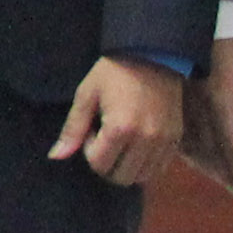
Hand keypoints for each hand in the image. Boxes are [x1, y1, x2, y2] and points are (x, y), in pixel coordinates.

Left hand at [50, 55, 184, 188]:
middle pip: (121, 177)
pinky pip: (159, 168)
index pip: (99, 165)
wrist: (153, 54)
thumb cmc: (114, 72)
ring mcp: (164, 141)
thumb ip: (72, 128)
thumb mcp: (86, 94)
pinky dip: (144, 164)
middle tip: (104, 138)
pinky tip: (136, 142)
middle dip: (107, 163)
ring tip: (121, 140)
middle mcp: (146, 140)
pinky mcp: (176, 139)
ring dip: (126, 166)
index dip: (89, 151)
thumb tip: (56, 156)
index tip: (92, 130)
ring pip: (141, 177)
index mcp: (120, 128)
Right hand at [183, 34, 232, 196]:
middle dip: (226, 173)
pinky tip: (198, 161)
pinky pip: (180, 133)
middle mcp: (199, 107)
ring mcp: (183, 104)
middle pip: (211, 150)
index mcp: (222, 101)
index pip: (231, 145)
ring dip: (208, 166)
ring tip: (224, 181)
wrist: (201, 23)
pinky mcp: (174, 101)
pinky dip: (191, 152)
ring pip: (193, 145)